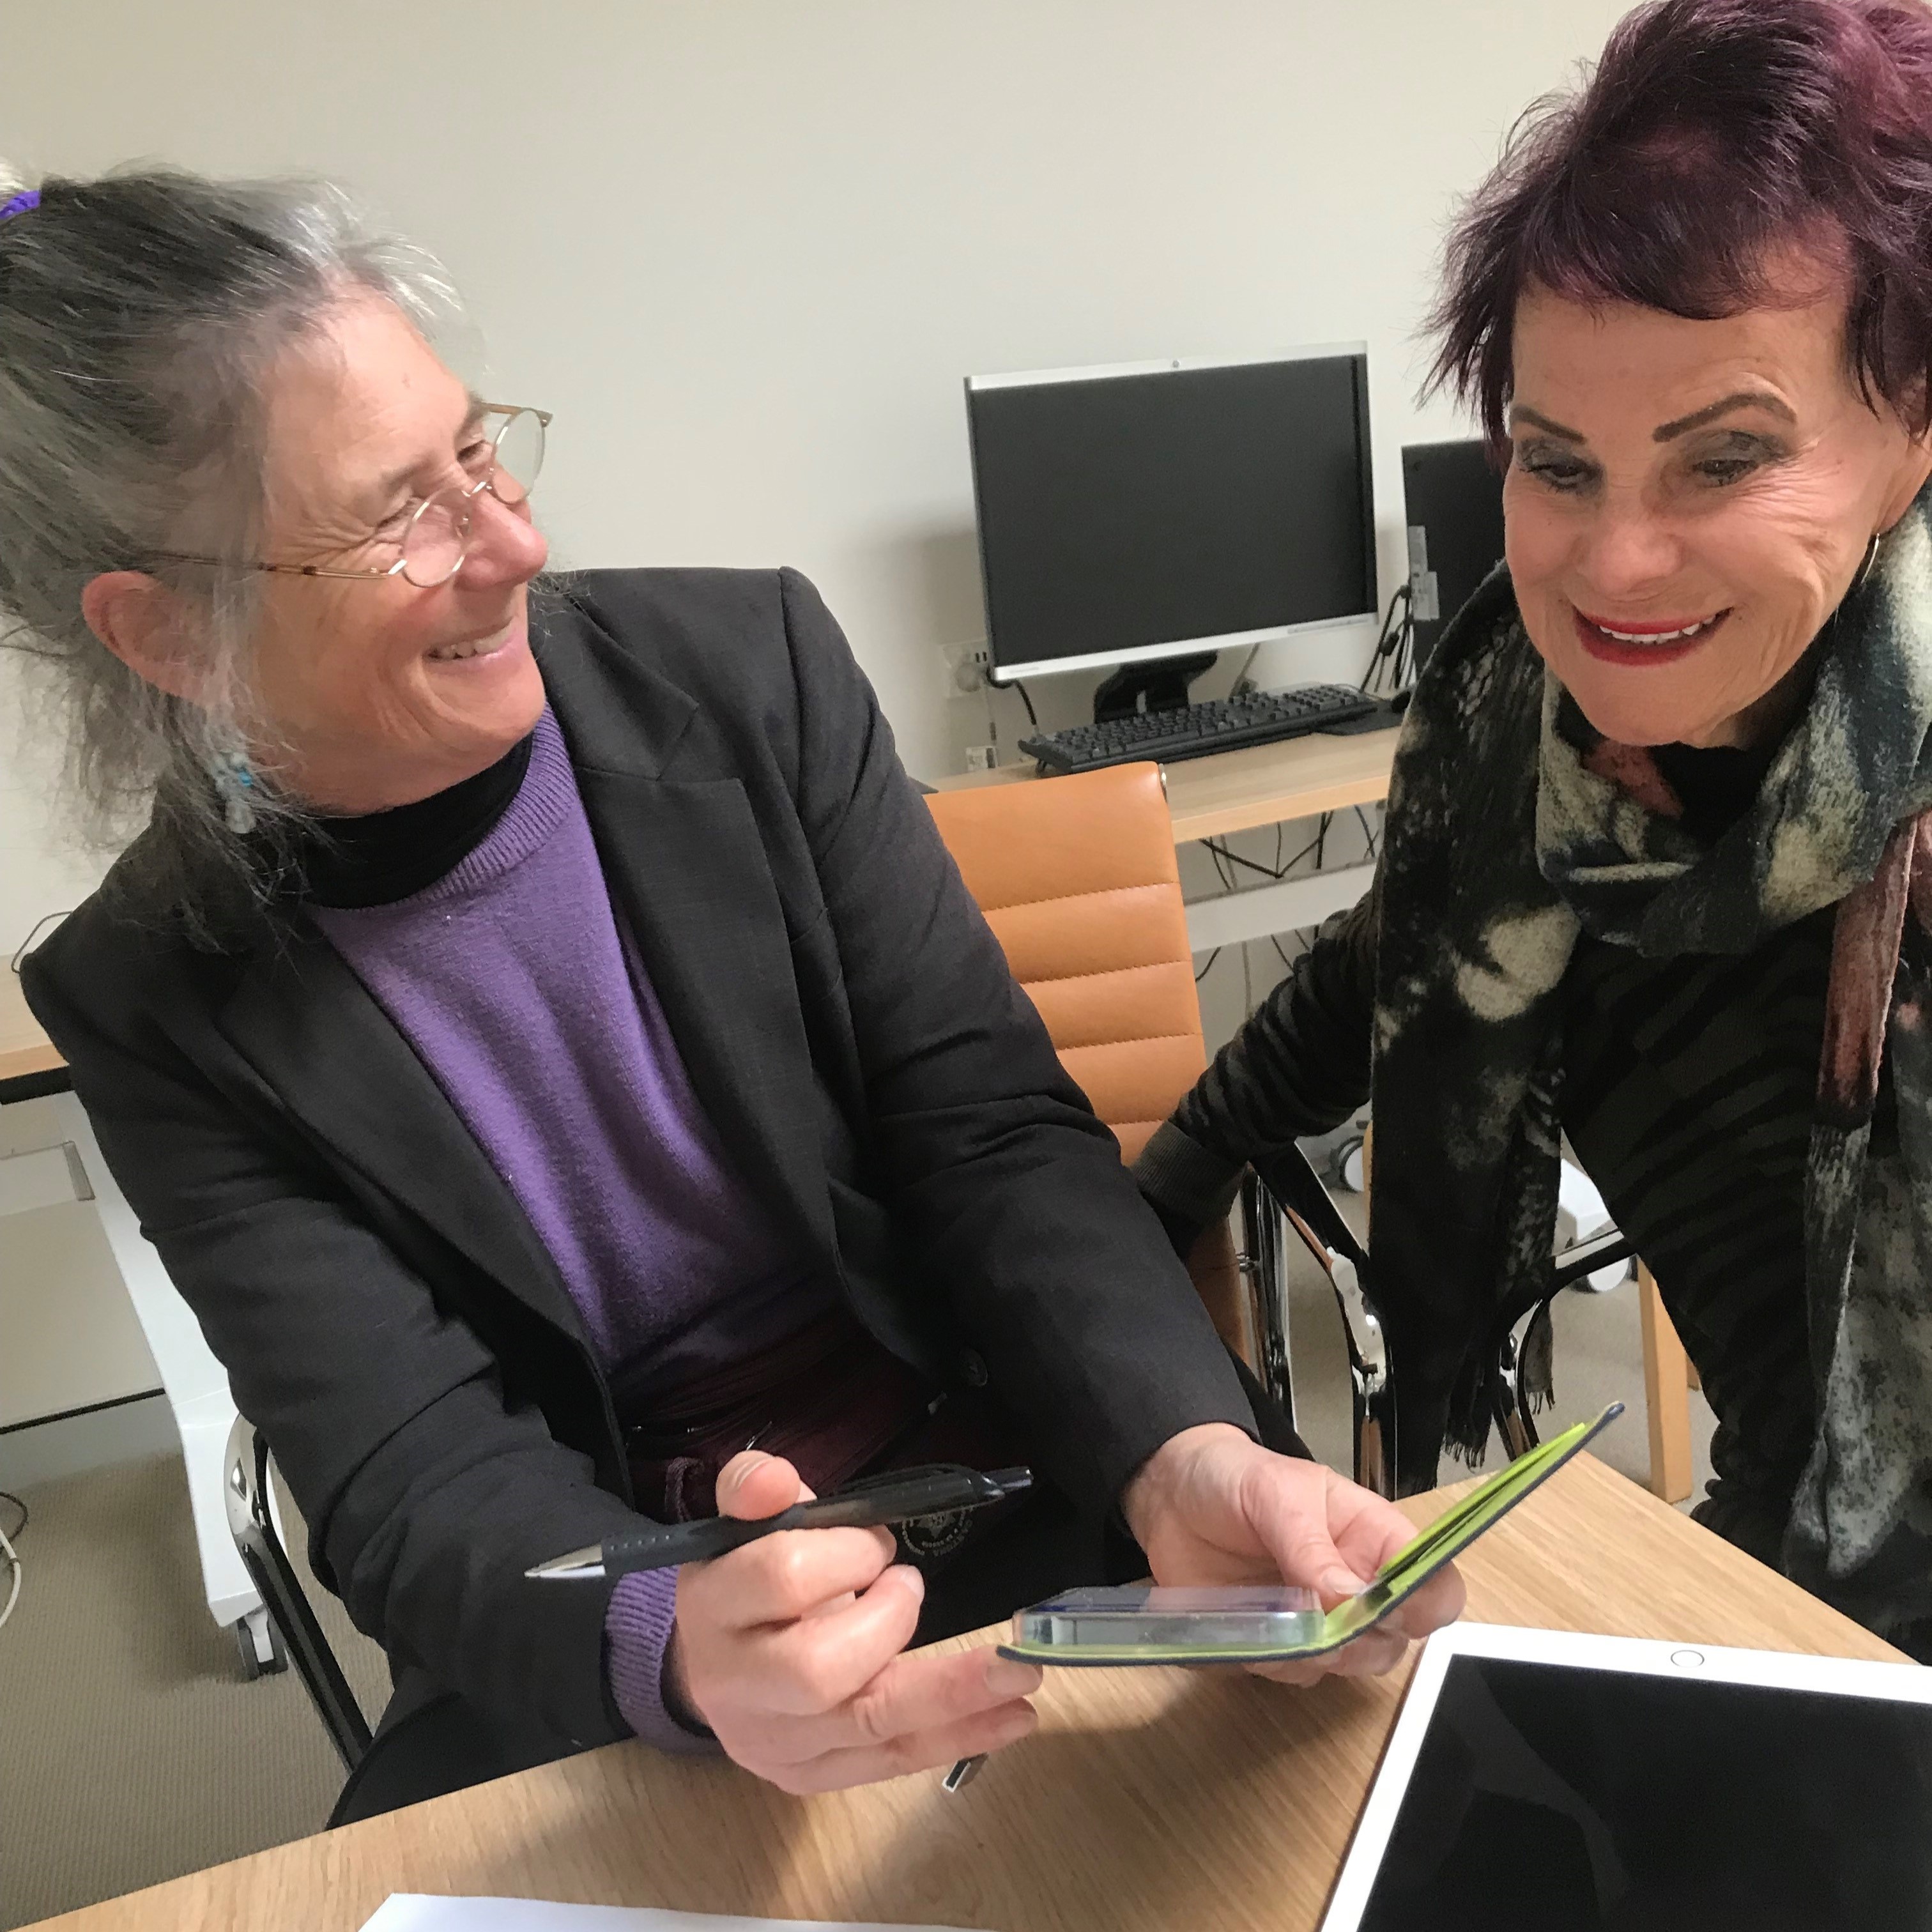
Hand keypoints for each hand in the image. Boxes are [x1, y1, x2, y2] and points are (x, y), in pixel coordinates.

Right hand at [663, 1450, 1041, 1793]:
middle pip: (818, 1669)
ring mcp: (774, 1741)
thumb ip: (756, 1487)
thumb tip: (775, 1479)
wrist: (712, 1661)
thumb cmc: (744, 1577)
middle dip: (888, 1622)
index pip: (783, 1576)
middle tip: (910, 1587)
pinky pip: (892, 1760)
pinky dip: (958, 1736)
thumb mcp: (744, 1521)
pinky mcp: (811, 1776)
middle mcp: (735, 1684)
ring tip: (1021, 1674)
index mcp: (713, 1605)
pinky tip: (1013, 1717)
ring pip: (869, 1724)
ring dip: (953, 1695)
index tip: (875, 1542)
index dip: (847, 1552)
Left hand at [1121, 1423, 1464, 1685]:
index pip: (1434, 1583)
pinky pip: (1291, 1676)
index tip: (1385, 1609)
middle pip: (1395, 1641)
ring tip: (1270, 1616)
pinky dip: (1269, 1663)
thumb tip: (1347, 1601)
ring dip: (1311, 1656)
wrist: (1168, 1497)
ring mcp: (1318, 1620)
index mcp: (1371, 1537)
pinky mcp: (1278, 1644)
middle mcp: (1354, 1585)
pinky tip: (1245, 1628)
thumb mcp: (1273, 1494)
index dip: (1425, 1606)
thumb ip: (1310, 1545)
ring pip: (1345, 1667)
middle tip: (1315, 1620)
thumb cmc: (1231, 1479)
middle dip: (1359, 1642)